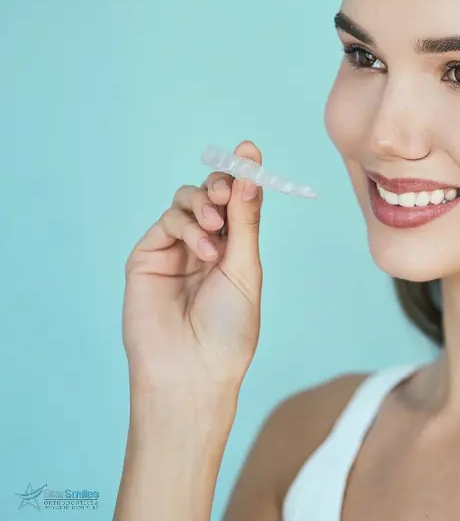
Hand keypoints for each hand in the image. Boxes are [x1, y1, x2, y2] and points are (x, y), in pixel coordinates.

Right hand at [122, 140, 264, 394]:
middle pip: (212, 193)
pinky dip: (188, 226)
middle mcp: (206, 245)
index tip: (250, 151)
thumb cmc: (228, 329)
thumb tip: (251, 169)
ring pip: (187, 201)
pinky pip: (168, 221)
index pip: (239, 201)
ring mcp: (175, 250)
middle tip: (229, 191)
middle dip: (222, 183)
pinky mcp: (148, 256)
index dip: (243, 176)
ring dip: (205, 204)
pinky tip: (204, 250)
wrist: (193, 369)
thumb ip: (245, 219)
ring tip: (217, 231)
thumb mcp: (245, 267)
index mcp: (236, 249)